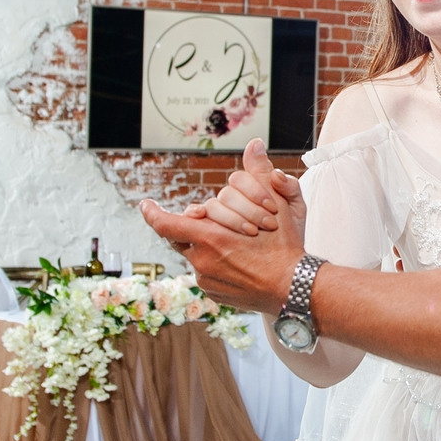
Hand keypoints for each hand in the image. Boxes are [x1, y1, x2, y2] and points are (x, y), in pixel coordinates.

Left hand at [140, 141, 303, 313]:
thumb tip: (254, 145)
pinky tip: (240, 266)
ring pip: (196, 258)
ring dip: (208, 249)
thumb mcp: (277, 204)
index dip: (152, 214)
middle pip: (181, 240)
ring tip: (236, 248)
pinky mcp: (214, 295)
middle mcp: (201, 261)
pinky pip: (208, 277)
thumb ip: (260, 173)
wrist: (295, 288)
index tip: (145, 205)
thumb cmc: (285, 246)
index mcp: (209, 238)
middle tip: (204, 223)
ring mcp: (207, 281)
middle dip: (190, 229)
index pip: (165, 224)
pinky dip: (218, 268)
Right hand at [196, 141, 303, 236]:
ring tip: (252, 232)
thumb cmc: (290, 238)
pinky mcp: (206, 234)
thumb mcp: (295, 210)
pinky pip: (191, 220)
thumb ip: (286, 183)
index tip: (273, 207)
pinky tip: (200, 218)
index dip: (255, 190)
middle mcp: (231, 202)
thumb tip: (257, 146)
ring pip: (212, 207)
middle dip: (247, 209)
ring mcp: (217, 218)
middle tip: (267, 225)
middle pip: (227, 195)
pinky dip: (193, 216)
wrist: (286, 268)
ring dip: (230, 218)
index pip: (240, 179)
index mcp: (249, 191)